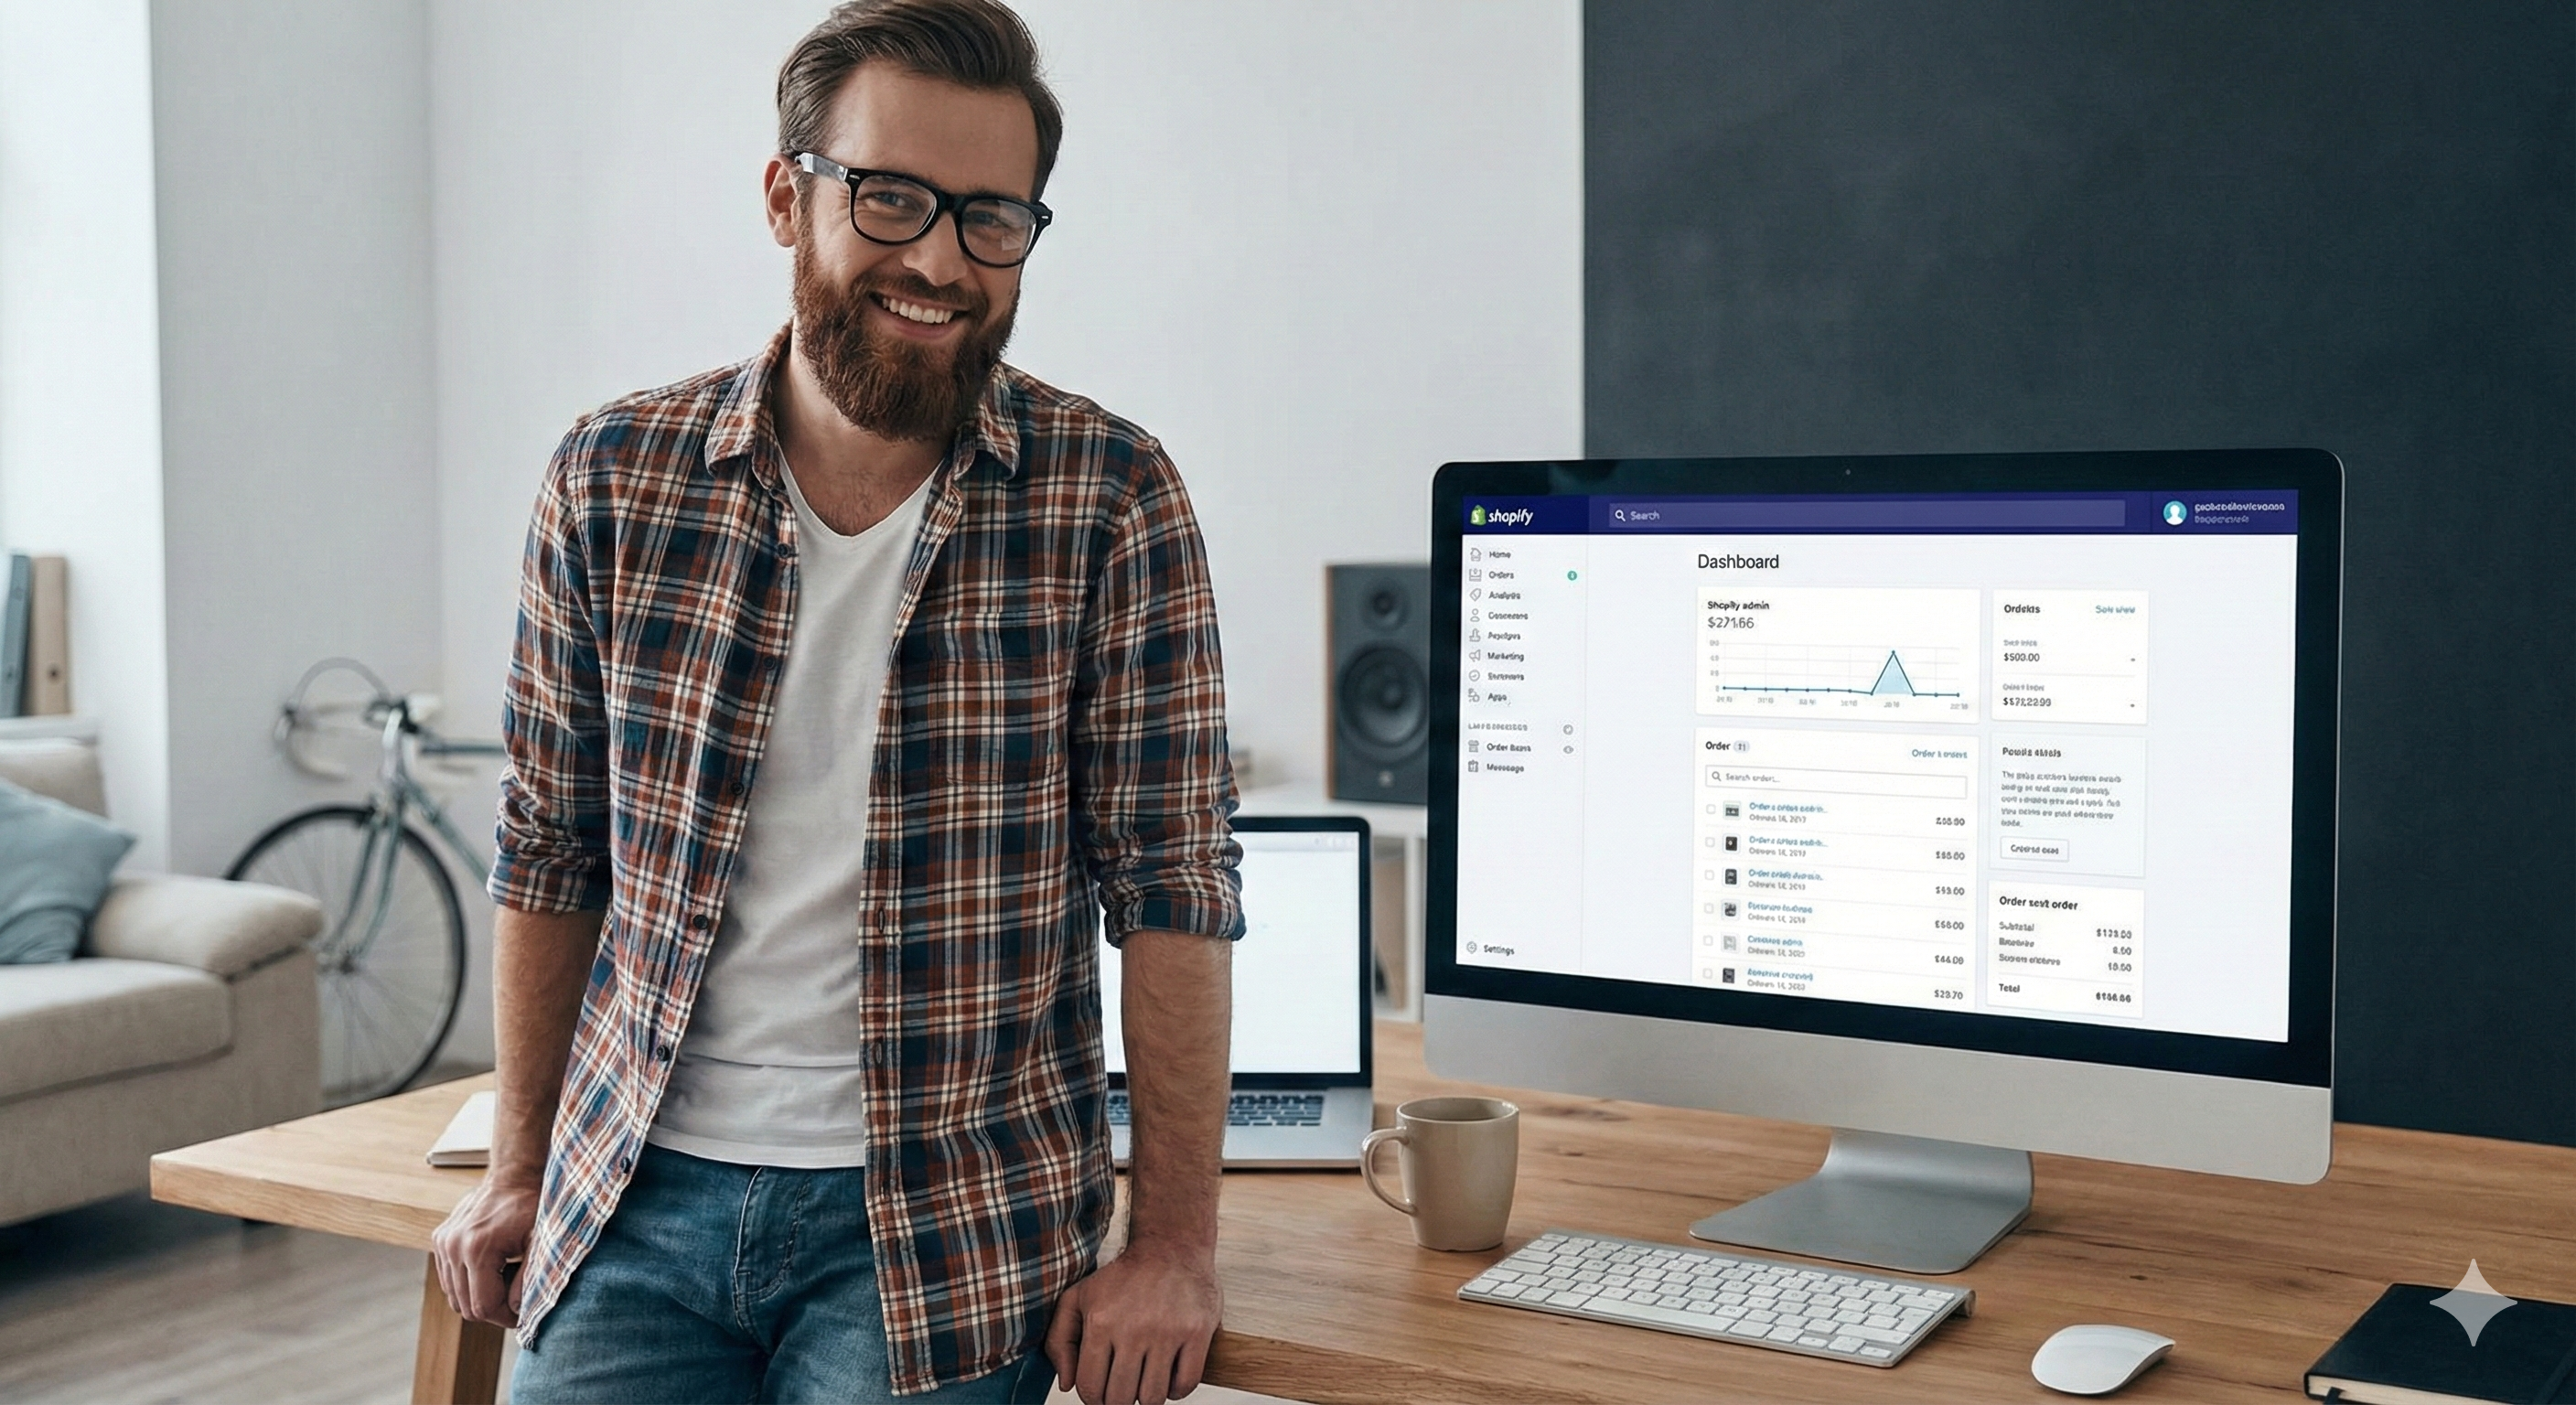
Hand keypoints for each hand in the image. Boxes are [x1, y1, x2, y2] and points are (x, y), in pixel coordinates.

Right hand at [430, 1175, 540, 1327]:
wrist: (513, 1175)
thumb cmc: (532, 1206)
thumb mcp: (540, 1242)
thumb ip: (529, 1279)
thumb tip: (516, 1311)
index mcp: (477, 1249)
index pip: (482, 1306)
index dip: (504, 1318)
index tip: (522, 1315)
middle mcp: (453, 1247)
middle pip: (466, 1306)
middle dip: (492, 1310)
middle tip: (515, 1298)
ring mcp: (443, 1243)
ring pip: (454, 1296)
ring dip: (479, 1297)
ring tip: (505, 1279)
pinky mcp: (439, 1240)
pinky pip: (449, 1279)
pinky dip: (467, 1284)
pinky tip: (491, 1269)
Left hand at [1045, 1240, 1222, 1404]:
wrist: (1171, 1246)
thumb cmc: (1122, 1277)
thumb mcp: (1077, 1298)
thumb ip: (1059, 1341)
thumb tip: (1066, 1385)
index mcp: (1100, 1322)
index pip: (1089, 1388)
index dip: (1093, 1399)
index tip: (1101, 1393)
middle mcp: (1133, 1329)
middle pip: (1120, 1399)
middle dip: (1118, 1401)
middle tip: (1124, 1387)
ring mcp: (1168, 1332)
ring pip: (1153, 1398)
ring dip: (1147, 1397)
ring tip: (1146, 1380)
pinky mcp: (1197, 1333)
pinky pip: (1186, 1384)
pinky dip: (1177, 1390)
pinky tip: (1170, 1374)